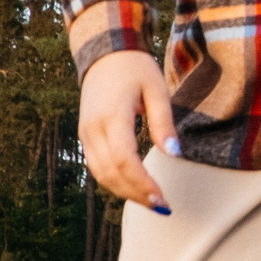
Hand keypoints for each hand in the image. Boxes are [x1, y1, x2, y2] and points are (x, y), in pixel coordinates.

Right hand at [80, 49, 179, 212]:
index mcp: (112, 116)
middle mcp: (93, 128)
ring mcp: (85, 133)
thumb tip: (174, 154)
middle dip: (136, 194)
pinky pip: (96, 166)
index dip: (143, 183)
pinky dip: (114, 181)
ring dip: (125, 192)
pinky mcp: (85, 135)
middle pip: (111, 173)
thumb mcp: (157, 90)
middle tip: (162, 207)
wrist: (105, 53)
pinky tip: (134, 188)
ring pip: (100, 174)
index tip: (163, 198)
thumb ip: (164, 123)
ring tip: (151, 202)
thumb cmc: (135, 69)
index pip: (125, 160)